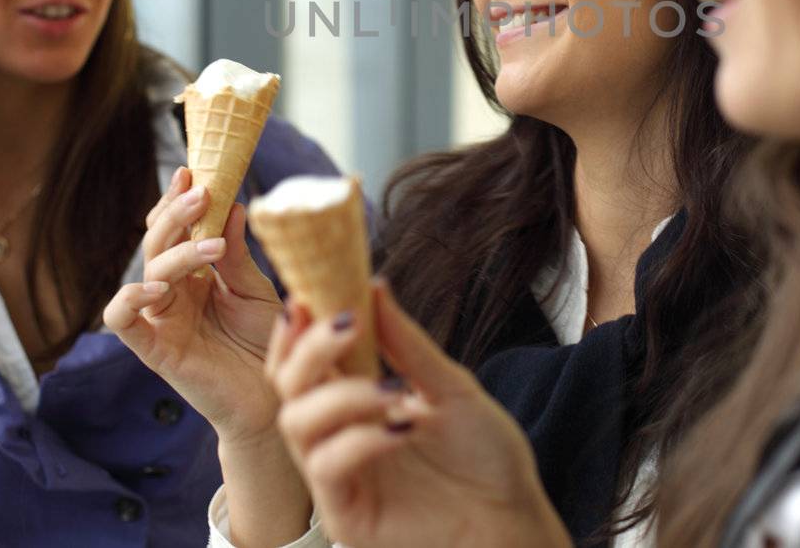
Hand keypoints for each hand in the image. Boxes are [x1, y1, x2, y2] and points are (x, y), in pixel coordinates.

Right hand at [104, 168, 285, 443]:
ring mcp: (160, 319)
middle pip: (158, 242)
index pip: (176, 229)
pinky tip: (156, 285)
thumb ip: (236, 255)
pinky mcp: (154, 350)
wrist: (274, 402)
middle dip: (176, 214)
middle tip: (202, 192)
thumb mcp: (256, 291)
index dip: (178, 200)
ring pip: (147, 271)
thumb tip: (232, 205)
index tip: (193, 171)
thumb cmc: (267, 345)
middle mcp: (173, 292)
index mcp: (196, 274)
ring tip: (208, 245)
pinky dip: (129, 298)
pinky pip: (122, 320)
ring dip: (173, 251)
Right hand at [267, 279, 570, 547]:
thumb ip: (407, 344)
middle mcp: (336, 436)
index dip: (294, 332)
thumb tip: (375, 285)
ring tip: (392, 388)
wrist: (513, 515)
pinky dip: (358, 439)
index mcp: (354, 402)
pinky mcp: (345, 515)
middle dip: (310, 350)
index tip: (306, 297)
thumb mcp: (450, 387)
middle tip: (348, 324)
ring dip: (340, 394)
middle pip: (287, 386)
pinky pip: (326, 468)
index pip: (302, 363)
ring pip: (297, 423)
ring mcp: (336, 477)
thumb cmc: (485, 456)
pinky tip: (400, 428)